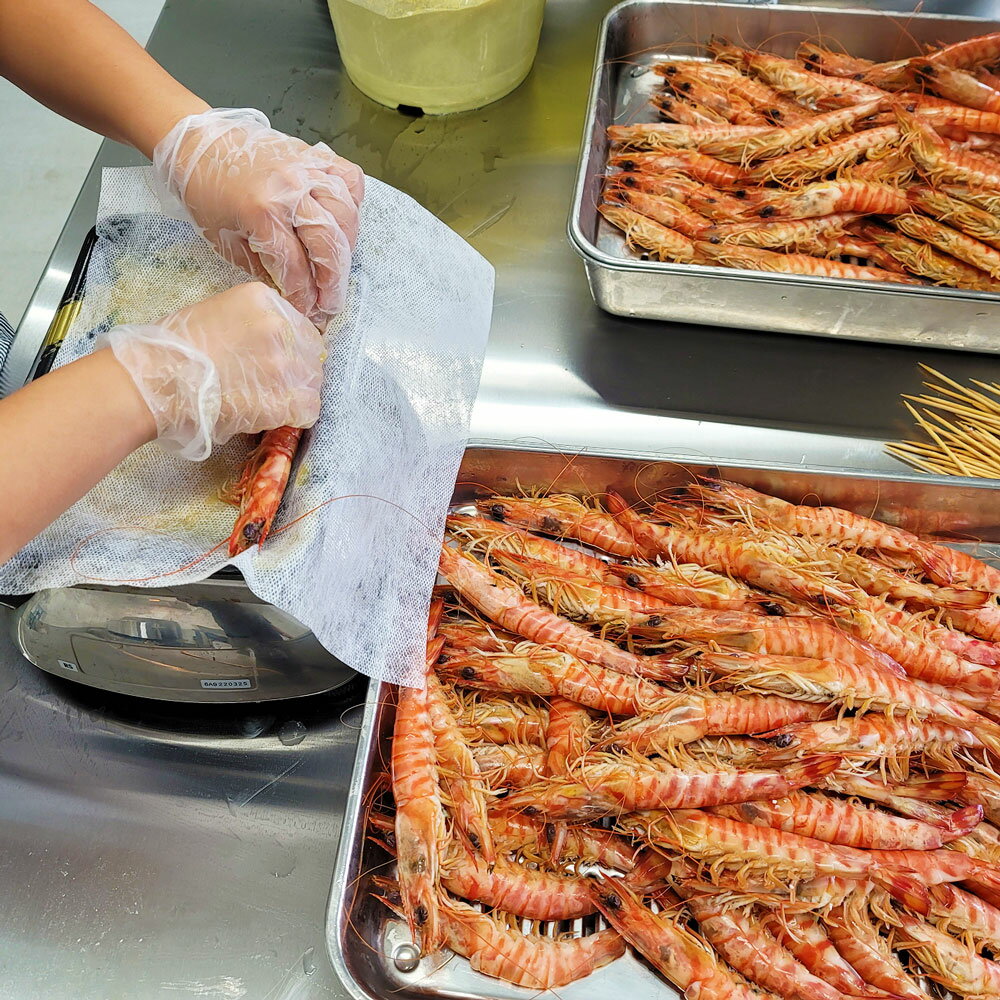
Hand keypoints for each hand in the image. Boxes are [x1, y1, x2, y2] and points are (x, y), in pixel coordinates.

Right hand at [103, 283, 323, 460]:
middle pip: (311, 354)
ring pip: (312, 382)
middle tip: (273, 386)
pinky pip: (309, 409)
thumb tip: (273, 345)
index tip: (279, 362)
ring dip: (296, 395)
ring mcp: (285, 363)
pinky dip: (294, 416)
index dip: (292, 349)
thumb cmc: (173, 350)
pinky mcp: (284, 398)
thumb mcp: (216, 313)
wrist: (156, 381)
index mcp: (263, 300)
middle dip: (297, 371)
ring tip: (266, 401)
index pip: (300, 326)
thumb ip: (251, 323)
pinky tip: (271, 415)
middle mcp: (280, 327)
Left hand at [152, 108, 363, 326]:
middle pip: (328, 244)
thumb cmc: (206, 192)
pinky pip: (350, 179)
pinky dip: (354, 203)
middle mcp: (290, 190)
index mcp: (261, 213)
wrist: (197, 143)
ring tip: (337, 265)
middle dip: (332, 282)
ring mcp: (306, 169)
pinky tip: (343, 222)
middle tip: (331, 303)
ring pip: (346, 214)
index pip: (296, 267)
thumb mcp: (226, 241)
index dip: (305, 296)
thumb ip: (264, 266)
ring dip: (346, 247)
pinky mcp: (314, 155)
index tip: (309, 312)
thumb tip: (295, 291)